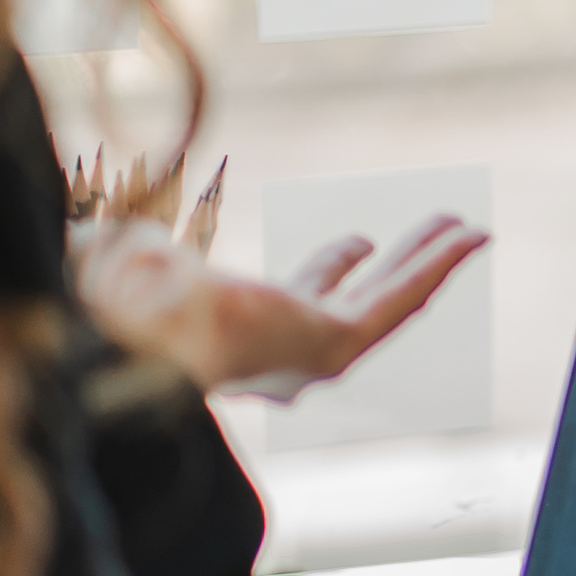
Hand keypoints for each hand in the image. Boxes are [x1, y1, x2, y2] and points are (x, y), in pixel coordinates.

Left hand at [70, 213, 487, 398]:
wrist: (125, 339)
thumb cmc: (110, 304)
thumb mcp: (128, 256)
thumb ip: (132, 239)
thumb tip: (105, 220)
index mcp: (237, 337)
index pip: (303, 299)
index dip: (336, 270)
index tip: (361, 244)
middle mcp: (280, 355)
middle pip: (354, 299)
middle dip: (393, 267)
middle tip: (424, 237)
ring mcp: (310, 356)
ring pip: (390, 301)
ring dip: (429, 262)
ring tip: (464, 229)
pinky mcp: (335, 345)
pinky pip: (402, 298)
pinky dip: (438, 264)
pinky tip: (470, 236)